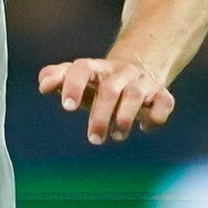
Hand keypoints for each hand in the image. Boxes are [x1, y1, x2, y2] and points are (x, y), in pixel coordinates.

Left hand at [36, 57, 175, 144]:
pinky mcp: (162, 94)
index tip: (67, 107)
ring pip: (134, 96)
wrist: (140, 70)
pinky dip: (154, 118)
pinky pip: (164, 104)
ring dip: (124, 119)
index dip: (74, 85)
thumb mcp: (79, 78)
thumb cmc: (101, 83)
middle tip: (94, 139)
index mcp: (98, 68)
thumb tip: (43, 85)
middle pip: (110, 89)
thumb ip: (57, 77)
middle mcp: (121, 72)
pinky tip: (144, 127)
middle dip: (100, 116)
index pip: (83, 68)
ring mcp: (143, 82)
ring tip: (116, 135)